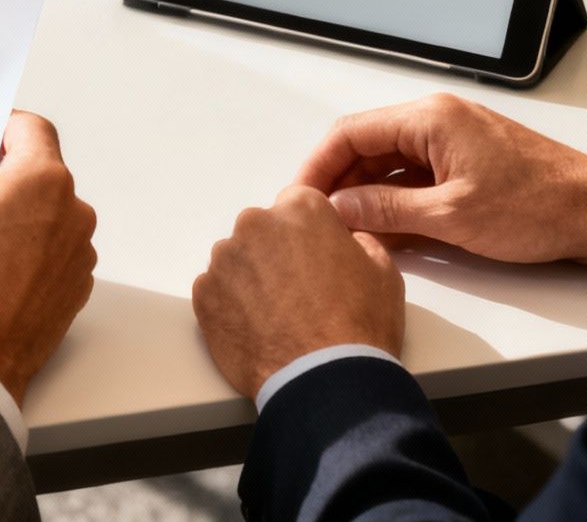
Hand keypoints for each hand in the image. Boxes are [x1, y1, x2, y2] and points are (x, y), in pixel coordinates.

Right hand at [0, 112, 96, 403]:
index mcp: (44, 180)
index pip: (31, 128)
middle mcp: (73, 213)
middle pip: (40, 174)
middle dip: (3, 178)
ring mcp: (78, 255)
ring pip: (45, 217)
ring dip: (16, 218)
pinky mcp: (73, 291)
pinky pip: (50, 255)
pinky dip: (25, 254)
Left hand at [192, 186, 403, 401]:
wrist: (325, 380)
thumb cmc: (358, 325)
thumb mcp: (382, 269)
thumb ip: (357, 240)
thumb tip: (345, 242)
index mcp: (300, 209)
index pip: (298, 206)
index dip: (309, 235)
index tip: (314, 260)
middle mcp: (256, 224)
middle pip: (263, 231)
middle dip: (277, 254)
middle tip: (299, 293)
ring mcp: (225, 260)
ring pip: (237, 260)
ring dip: (252, 279)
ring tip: (278, 316)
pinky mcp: (203, 295)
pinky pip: (217, 291)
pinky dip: (232, 305)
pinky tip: (257, 329)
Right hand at [298, 93, 586, 265]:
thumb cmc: (536, 206)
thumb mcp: (450, 216)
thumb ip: (386, 209)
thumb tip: (339, 209)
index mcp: (429, 118)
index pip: (350, 132)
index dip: (318, 167)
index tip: (298, 199)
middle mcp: (437, 120)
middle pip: (366, 146)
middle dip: (338, 183)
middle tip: (315, 221)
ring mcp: (453, 141)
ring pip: (389, 164)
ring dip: (366, 195)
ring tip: (343, 232)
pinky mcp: (466, 164)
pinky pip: (415, 177)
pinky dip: (396, 201)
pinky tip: (382, 232)